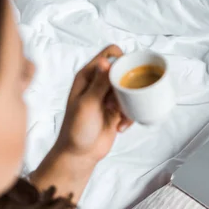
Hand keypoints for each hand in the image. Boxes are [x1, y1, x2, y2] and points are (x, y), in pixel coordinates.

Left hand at [53, 45, 131, 163]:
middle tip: (117, 102)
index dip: (121, 59)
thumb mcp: (87, 103)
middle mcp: (99, 83)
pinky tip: (120, 127)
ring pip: (130, 89)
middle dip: (127, 86)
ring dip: (129, 102)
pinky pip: (132, 106)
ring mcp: (109, 97)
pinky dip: (130, 116)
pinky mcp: (117, 110)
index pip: (109, 54)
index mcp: (88, 76)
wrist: (80, 154)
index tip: (126, 75)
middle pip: (124, 71)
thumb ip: (99, 83)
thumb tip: (106, 61)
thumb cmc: (76, 129)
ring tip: (117, 116)